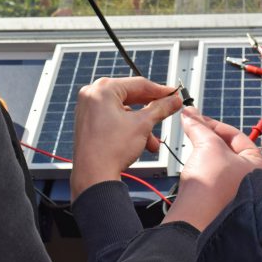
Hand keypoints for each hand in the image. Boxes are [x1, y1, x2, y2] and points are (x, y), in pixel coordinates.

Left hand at [70, 77, 180, 199]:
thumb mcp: (142, 124)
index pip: (139, 84)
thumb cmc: (110, 150)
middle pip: (131, 96)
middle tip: (167, 111)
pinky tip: (139, 142)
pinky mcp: (87, 122)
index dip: (160, 91)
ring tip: (152, 141)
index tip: (173, 94)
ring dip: (141, 125)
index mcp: (103, 89)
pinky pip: (113, 119)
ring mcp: (87, 109)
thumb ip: (161, 108)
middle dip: (150, 111)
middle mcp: (92, 94)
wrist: (93, 177)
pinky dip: (128, 128)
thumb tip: (173, 100)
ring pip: (123, 110)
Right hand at [162, 108, 261, 230]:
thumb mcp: (208, 146)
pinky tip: (192, 168)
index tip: (197, 118)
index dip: (215, 124)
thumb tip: (190, 115)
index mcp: (259, 166)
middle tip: (192, 127)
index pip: (237, 136)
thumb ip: (200, 127)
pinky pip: (211, 180)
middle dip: (208, 138)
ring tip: (191, 147)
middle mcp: (252, 181)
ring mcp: (236, 194)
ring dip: (204, 153)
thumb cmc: (214, 188)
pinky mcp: (220, 203)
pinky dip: (201, 170)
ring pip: (218, 164)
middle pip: (228, 149)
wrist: (197, 221)